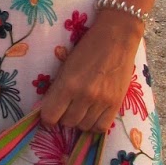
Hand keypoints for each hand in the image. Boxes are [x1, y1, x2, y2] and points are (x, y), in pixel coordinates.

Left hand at [38, 13, 141, 132]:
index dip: (48, 118)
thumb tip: (50, 110)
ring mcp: (102, 101)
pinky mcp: (116, 103)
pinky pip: (101, 127)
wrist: (117, 37)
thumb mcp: (66, 66)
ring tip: (81, 109)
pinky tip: (93, 116)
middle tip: (67, 108)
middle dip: (64, 118)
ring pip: (83, 127)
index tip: (50, 114)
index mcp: (67, 84)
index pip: (50, 116)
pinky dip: (94, 125)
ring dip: (79, 121)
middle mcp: (84, 95)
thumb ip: (58, 89)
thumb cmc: (88, 47)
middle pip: (67, 123)